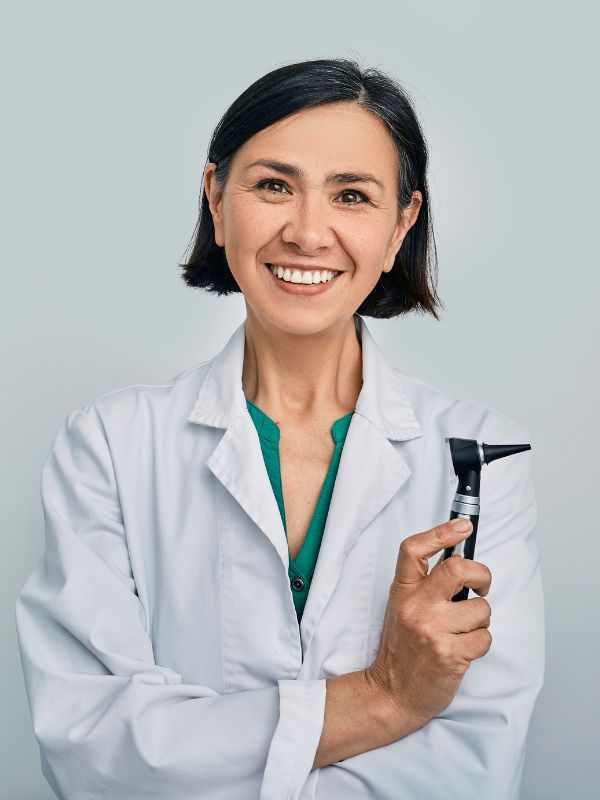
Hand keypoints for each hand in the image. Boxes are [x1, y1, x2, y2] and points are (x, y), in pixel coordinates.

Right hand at [365, 518, 492, 729]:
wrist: (391, 692)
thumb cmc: (403, 648)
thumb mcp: (402, 607)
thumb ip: (426, 585)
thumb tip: (460, 560)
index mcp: (402, 591)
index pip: (414, 549)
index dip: (441, 532)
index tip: (463, 526)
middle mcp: (415, 606)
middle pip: (458, 569)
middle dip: (482, 575)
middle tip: (481, 586)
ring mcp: (432, 630)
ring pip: (481, 609)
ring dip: (480, 621)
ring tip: (462, 632)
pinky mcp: (450, 655)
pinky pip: (485, 638)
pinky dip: (480, 644)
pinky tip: (463, 651)